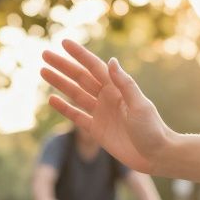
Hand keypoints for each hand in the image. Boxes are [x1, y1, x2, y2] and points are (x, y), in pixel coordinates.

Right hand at [41, 40, 174, 173]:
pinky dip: (64, 107)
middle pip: (80, 77)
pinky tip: (51, 99)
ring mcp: (101, 113)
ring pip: (75, 94)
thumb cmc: (152, 129)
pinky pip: (76, 116)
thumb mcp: (139, 104)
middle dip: (63, 66)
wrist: (156, 155)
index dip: (79, 55)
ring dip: (60, 83)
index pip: (94, 67)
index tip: (64, 43)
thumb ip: (124, 83)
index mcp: (117, 88)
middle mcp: (107, 97)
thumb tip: (110, 61)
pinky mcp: (97, 130)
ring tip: (43, 72)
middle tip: (45, 55)